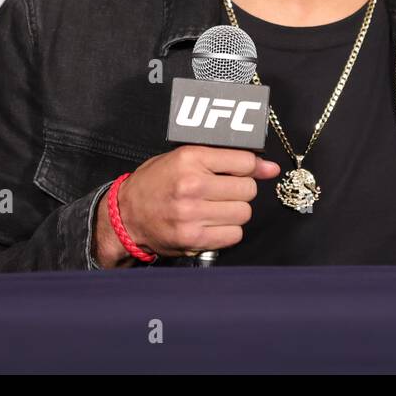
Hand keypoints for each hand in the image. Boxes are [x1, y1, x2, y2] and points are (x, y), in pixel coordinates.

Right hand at [113, 146, 280, 259]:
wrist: (126, 216)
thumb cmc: (155, 183)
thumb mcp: (184, 158)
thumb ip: (225, 159)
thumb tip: (269, 168)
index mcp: (190, 158)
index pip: (244, 162)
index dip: (251, 168)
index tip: (250, 171)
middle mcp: (192, 185)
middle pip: (248, 189)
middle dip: (241, 190)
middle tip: (225, 191)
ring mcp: (192, 214)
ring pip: (243, 213)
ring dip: (235, 211)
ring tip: (217, 208)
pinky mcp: (193, 238)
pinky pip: (233, 235)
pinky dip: (228, 231)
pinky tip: (213, 223)